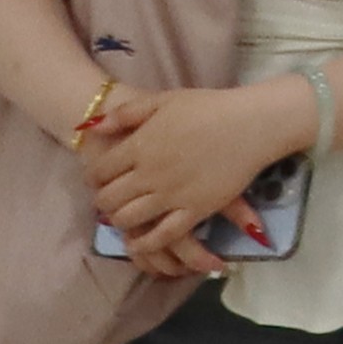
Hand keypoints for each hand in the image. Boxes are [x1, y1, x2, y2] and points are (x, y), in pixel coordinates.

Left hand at [86, 74, 313, 244]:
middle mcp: (149, 174)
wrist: (250, 124)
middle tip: (108, 199)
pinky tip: (138, 242)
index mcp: (140, 146)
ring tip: (122, 216)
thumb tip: (91, 126)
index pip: (100, 171)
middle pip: (109, 199)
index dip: (93, 177)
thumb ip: (126, 114)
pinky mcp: (194, 211)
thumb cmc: (209, 107)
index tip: (97, 178)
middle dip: (102, 201)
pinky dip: (144, 243)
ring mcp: (171, 195)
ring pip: (129, 219)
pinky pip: (161, 236)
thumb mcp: (163, 100)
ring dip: (118, 221)